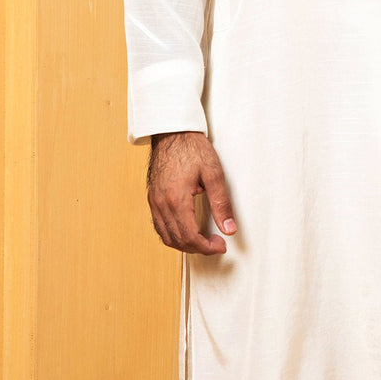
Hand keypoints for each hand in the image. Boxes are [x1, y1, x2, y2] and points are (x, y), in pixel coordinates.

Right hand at [147, 131, 236, 254]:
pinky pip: (159, 226)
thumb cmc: (192, 148)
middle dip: (198, 248)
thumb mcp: (213, 173)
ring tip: (202, 241)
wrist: (172, 131)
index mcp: (177, 198)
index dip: (206, 247)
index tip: (220, 244)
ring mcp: (154, 201)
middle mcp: (161, 203)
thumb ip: (221, 203)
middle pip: (177, 240)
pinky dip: (172, 235)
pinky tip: (185, 231)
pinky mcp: (152, 197)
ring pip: (166, 236)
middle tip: (215, 244)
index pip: (190, 236)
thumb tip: (229, 228)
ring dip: (184, 244)